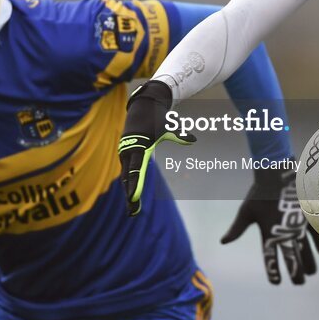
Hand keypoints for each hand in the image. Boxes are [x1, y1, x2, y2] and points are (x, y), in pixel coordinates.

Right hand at [119, 80, 194, 215]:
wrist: (142, 106)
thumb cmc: (157, 118)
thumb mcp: (169, 126)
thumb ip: (179, 135)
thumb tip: (193, 139)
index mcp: (140, 147)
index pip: (137, 170)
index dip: (135, 185)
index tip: (133, 198)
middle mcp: (129, 151)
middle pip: (129, 178)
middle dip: (131, 196)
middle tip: (133, 213)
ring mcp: (125, 153)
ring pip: (126, 177)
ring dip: (129, 193)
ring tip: (133, 210)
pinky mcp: (125, 153)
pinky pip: (126, 171)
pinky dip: (128, 184)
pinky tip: (131, 195)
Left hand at [221, 168, 318, 284]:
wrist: (277, 171)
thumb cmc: (259, 191)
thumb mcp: (246, 211)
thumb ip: (237, 229)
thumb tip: (223, 242)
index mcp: (268, 234)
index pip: (270, 260)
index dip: (274, 272)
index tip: (276, 282)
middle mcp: (285, 234)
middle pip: (293, 262)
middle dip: (297, 275)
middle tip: (299, 282)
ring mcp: (300, 227)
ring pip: (309, 254)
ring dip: (310, 265)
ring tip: (310, 272)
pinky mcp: (310, 218)